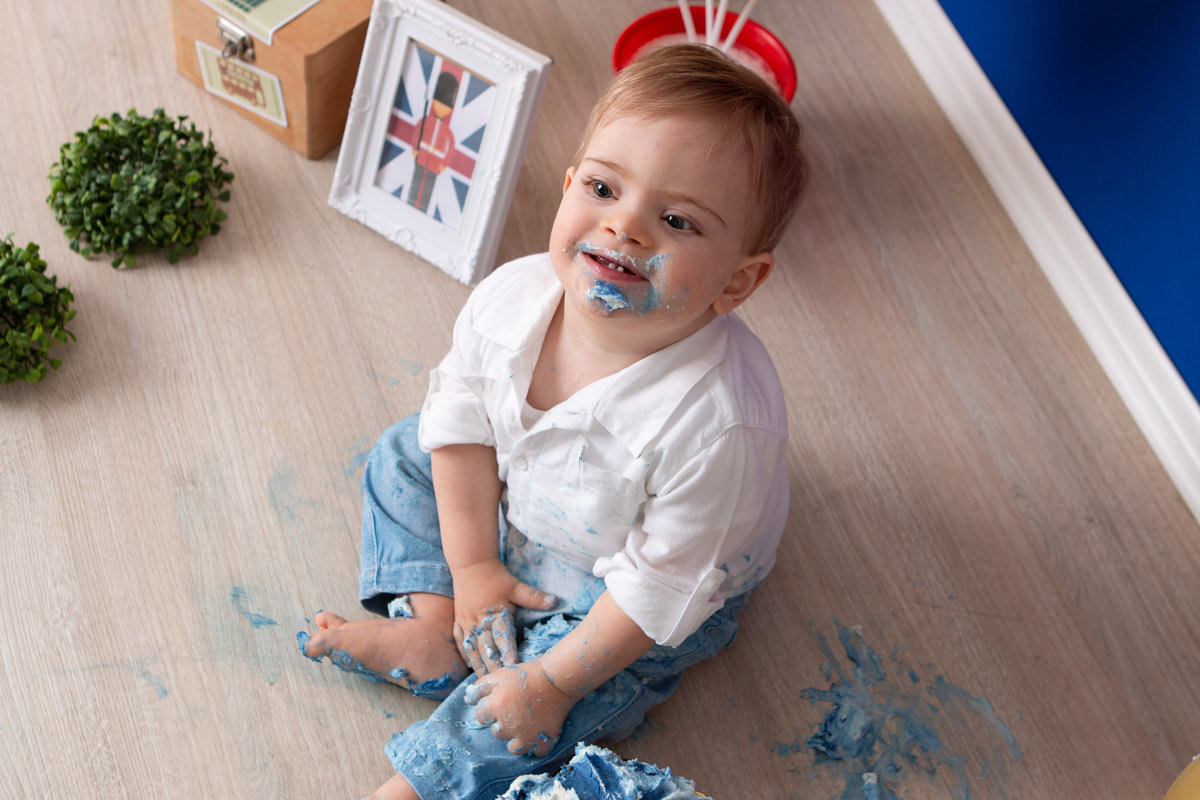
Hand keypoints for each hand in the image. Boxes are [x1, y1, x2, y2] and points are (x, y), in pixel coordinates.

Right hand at [450, 559, 555, 674]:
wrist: (470, 563)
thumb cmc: (495, 576)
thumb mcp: (516, 586)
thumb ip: (534, 597)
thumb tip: (555, 600)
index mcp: (495, 614)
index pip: (502, 637)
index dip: (508, 652)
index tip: (513, 666)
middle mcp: (480, 621)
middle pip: (486, 648)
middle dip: (493, 665)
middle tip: (499, 682)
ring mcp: (467, 621)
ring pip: (472, 648)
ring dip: (478, 664)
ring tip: (484, 681)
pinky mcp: (460, 619)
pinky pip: (460, 639)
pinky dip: (464, 653)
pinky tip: (469, 664)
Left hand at [464, 660, 575, 755]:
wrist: (557, 678)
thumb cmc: (527, 673)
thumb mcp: (500, 674)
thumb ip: (480, 687)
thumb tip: (467, 700)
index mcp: (496, 707)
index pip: (481, 716)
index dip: (488, 708)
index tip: (499, 700)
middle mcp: (508, 726)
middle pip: (496, 732)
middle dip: (501, 722)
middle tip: (513, 709)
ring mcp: (527, 735)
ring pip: (513, 748)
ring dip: (514, 739)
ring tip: (521, 726)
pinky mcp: (544, 739)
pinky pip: (537, 752)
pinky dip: (536, 747)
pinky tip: (536, 736)